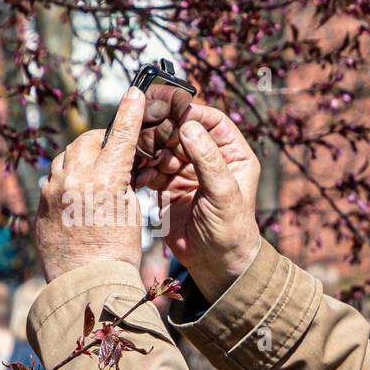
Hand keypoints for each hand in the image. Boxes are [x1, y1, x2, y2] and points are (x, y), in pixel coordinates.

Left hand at [34, 88, 145, 282]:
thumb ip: (121, 181)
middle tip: (112, 150)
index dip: (130, 112)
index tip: (135, 93)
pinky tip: (76, 194)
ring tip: (93, 175)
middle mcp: (74, 180)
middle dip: (100, 140)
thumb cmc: (117, 253)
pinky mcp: (40, 204)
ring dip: (80, 158)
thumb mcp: (130, 212)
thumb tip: (115, 165)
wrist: (86, 285)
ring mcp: (52, 191)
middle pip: (86, 140)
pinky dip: (65, 179)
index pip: (121, 136)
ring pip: (65, 157)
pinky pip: (52, 178)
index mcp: (104, 181)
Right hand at [134, 85, 261, 301]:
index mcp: (232, 154)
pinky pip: (152, 169)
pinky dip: (142, 169)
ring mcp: (187, 172)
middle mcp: (209, 159)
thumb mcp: (223, 193)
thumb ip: (207, 159)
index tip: (168, 103)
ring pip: (163, 148)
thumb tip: (189, 125)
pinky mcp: (168, 187)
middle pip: (182, 130)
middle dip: (162, 126)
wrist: (216, 266)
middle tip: (142, 121)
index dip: (190, 110)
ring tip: (137, 151)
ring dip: (149, 148)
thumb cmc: (231, 231)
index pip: (211, 120)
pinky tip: (136, 174)